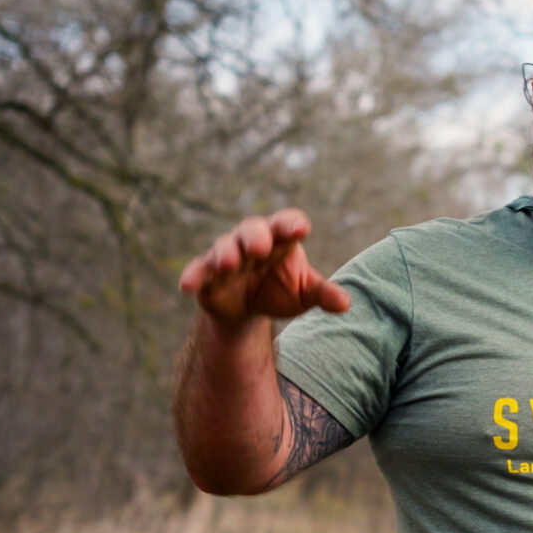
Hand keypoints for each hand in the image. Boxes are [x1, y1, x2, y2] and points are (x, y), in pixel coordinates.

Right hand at [178, 209, 349, 324]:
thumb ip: (322, 294)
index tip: (301, 229)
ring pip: (224, 246)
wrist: (250, 310)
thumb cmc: (281, 290)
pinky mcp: (207, 273)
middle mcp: (252, 240)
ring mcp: (228, 255)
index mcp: (280, 238)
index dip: (292, 223)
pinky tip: (188, 285)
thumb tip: (345, 303)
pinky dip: (194, 275)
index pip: (287, 223)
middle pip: (252, 229)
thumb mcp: (304, 293)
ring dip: (226, 253)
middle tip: (260, 247)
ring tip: (229, 264)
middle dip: (255, 236)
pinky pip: (199, 270)